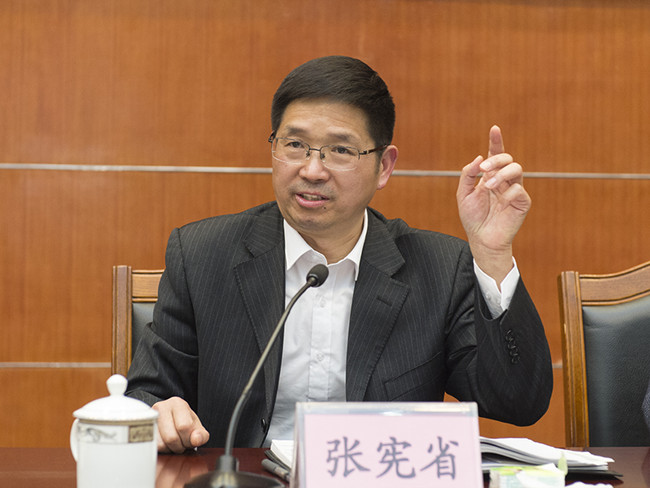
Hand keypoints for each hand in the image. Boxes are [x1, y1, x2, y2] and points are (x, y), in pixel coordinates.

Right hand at [153, 397, 209, 452]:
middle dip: (179, 446)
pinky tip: (165, 444)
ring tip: (174, 444)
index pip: (184, 426)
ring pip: (160, 444)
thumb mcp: (196, 428)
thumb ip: (201, 435)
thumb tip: (196, 440)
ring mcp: (149, 419)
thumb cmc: (184, 423)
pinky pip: (152, 447)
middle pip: (171, 437)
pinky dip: (161, 450)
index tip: (190, 439)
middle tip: (182, 444)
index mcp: (177, 404)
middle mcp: (161, 408)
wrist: (170, 419)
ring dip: (170, 449)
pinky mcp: (143, 430)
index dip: (188, 439)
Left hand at [456, 126, 530, 282]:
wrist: (481, 239)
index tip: (494, 128)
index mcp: (491, 175)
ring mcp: (515, 190)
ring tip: (489, 186)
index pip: (496, 154)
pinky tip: (500, 203)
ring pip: (517, 169)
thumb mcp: (463, 194)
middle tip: (484, 168)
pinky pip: (519, 190)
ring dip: (501, 174)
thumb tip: (479, 158)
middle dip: (496, 159)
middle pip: (508, 158)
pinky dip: (507, 194)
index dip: (496, 141)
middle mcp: (505, 180)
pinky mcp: (522, 203)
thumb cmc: (473, 218)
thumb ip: (468, 175)